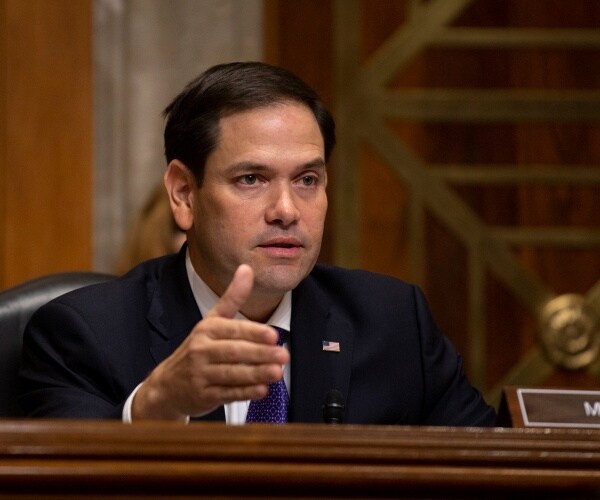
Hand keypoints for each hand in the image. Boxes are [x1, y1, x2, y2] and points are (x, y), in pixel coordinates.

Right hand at [131, 264, 289, 420]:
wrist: (167, 385)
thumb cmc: (199, 348)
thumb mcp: (212, 320)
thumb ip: (232, 297)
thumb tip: (247, 267)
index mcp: (206, 329)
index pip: (232, 330)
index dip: (253, 333)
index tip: (274, 335)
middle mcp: (201, 350)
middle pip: (234, 352)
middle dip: (260, 354)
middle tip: (284, 355)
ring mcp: (200, 374)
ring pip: (232, 374)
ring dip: (256, 374)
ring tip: (277, 373)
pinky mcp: (203, 396)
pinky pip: (227, 394)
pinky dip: (245, 393)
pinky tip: (263, 390)